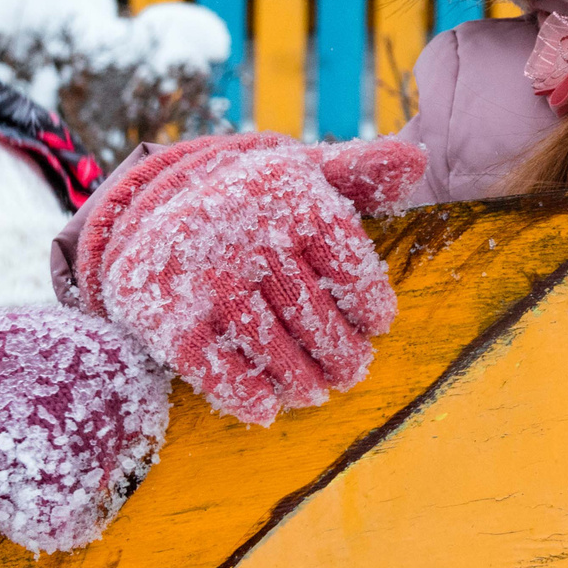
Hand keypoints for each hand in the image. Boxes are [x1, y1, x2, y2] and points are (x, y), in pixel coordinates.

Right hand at [71, 134, 420, 423]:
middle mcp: (246, 232)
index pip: (346, 260)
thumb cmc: (253, 200)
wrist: (150, 214)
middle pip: (310, 308)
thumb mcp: (301, 172)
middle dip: (339, 350)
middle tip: (353, 371)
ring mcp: (205, 277)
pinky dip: (245, 394)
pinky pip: (216, 368)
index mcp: (288, 193)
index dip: (368, 300)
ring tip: (315, 390)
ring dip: (299, 378)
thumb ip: (359, 168)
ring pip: (269, 344)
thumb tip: (417, 160)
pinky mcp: (167, 318)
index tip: (378, 324)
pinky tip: (266, 407)